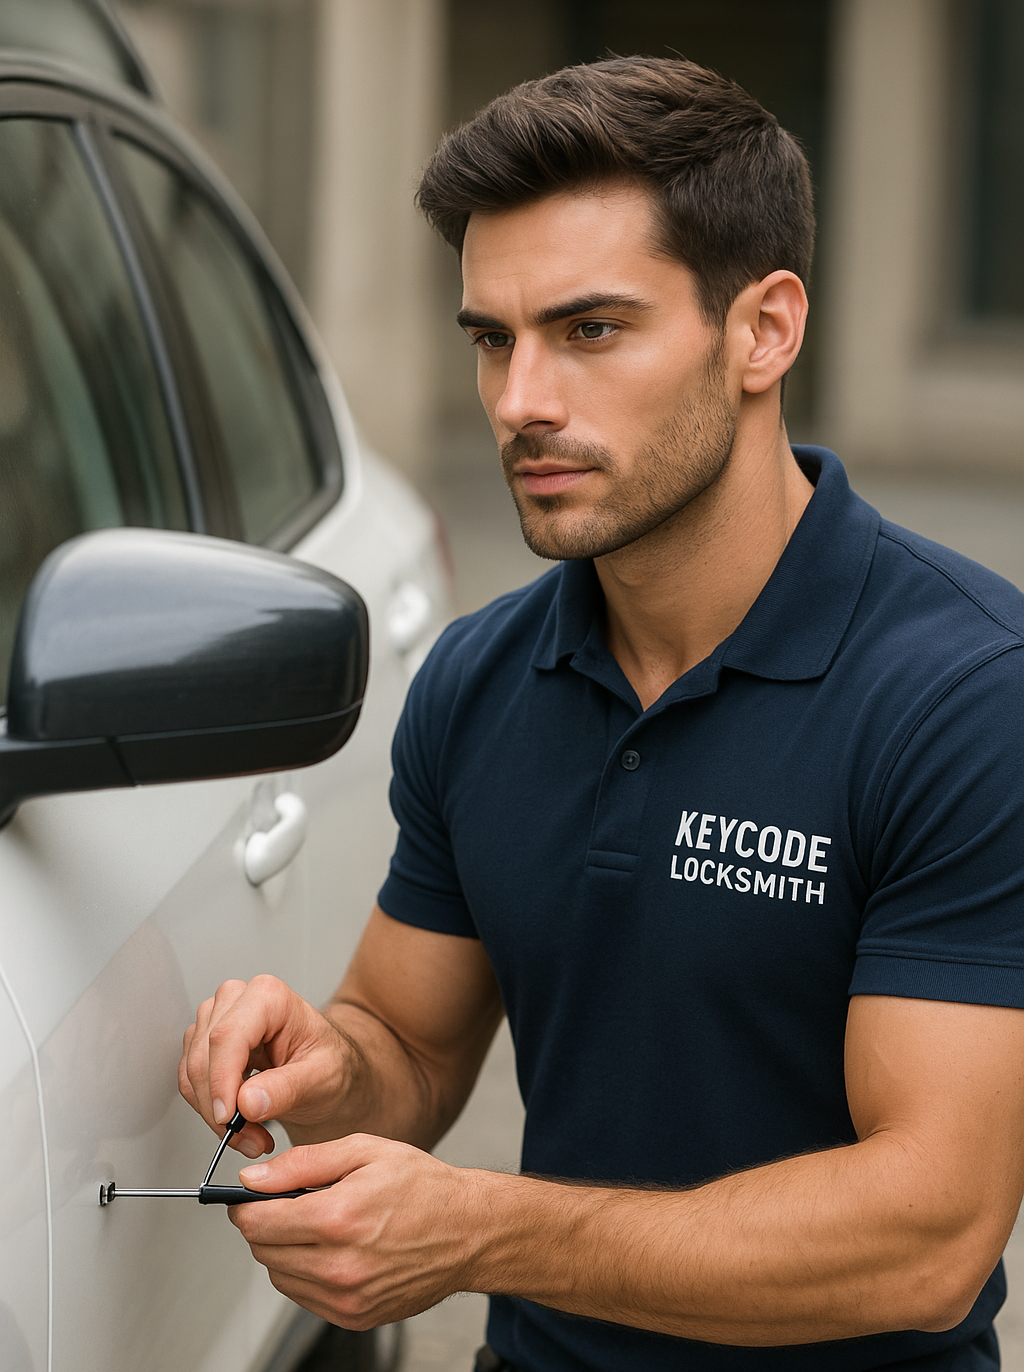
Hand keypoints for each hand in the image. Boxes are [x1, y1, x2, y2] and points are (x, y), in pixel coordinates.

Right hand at [179, 975, 354, 1158]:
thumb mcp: (322, 1078)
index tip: (228, 1117)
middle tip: (251, 1139)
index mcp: (270, 997)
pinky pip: (191, 1081)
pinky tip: (240, 1124)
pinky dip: (209, 1110)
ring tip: (252, 1136)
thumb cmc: (329, 1062)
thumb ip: (287, 1088)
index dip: (222, 1080)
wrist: (327, 1068)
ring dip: (214, 1114)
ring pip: (193, 1072)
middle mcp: (238, 999)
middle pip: (205, 1056)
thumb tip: (247, 1102)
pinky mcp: (206, 1042)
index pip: (228, 1036)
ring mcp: (217, 1018)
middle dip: (221, 1108)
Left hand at [230, 1135, 483, 1327]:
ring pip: (280, 1277)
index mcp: (339, 1218)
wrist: (469, 1231)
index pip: (257, 1223)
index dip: (245, 1206)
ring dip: (284, 1250)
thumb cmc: (424, 1187)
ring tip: (317, 1225)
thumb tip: (254, 1178)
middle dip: (264, 1225)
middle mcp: (340, 1265)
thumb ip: (302, 1162)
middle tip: (288, 1204)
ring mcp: (347, 1298)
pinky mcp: (354, 1317)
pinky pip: (304, 1297)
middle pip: (263, 1251)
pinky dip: (306, 1273)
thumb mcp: (365, 1150)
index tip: (250, 1196)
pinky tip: (332, 1249)